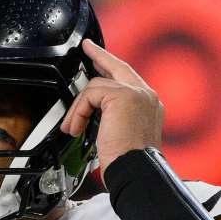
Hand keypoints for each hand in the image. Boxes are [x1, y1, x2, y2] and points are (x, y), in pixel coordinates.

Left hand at [60, 39, 164, 181]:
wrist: (136, 172)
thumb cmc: (129, 164)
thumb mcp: (121, 136)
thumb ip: (112, 118)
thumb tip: (94, 113)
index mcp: (148, 105)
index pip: (128, 79)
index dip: (112, 67)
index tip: (100, 60)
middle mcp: (146, 95)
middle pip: (118, 67)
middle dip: (99, 55)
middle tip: (86, 48)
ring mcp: (136, 93)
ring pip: (96, 86)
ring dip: (78, 108)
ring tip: (72, 128)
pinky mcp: (122, 96)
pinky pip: (90, 95)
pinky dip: (78, 112)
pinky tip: (76, 129)